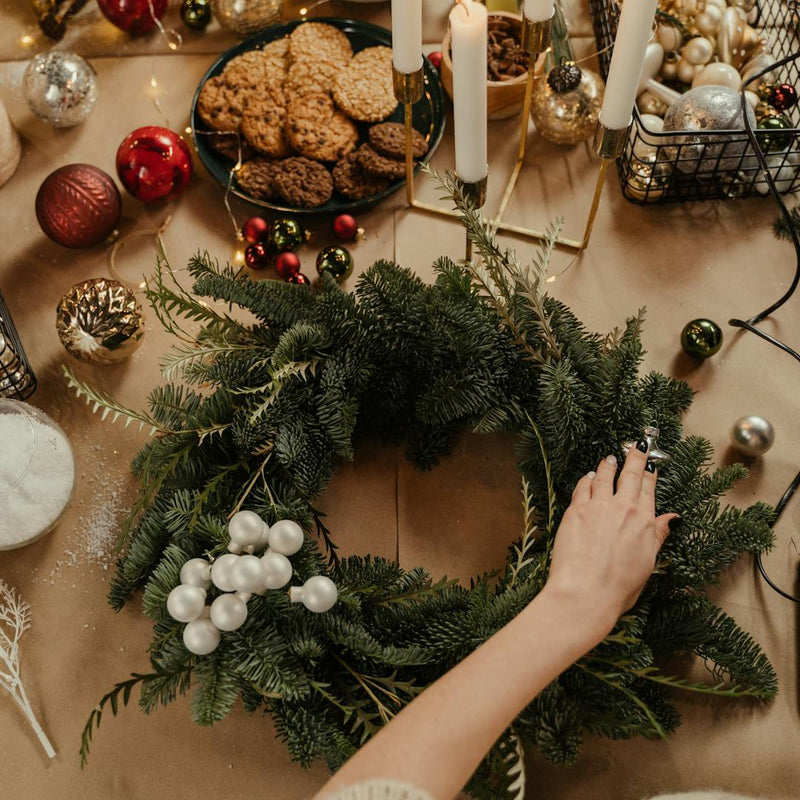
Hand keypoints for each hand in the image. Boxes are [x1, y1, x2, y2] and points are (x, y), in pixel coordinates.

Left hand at [544, 445, 677, 633]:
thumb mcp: (648, 562)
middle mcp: (622, 508)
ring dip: (607, 465)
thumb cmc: (618, 586)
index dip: (649, 473)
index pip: (648, 488)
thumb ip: (657, 534)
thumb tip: (672, 518)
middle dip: (634, 457)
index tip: (650, 463)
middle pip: (629, 474)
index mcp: (643, 521)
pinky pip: (582, 487)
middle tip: (636, 445)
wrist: (586, 592)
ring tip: (609, 458)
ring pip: (603, 476)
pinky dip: (586, 479)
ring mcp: (597, 506)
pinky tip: (587, 476)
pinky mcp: (575, 510)